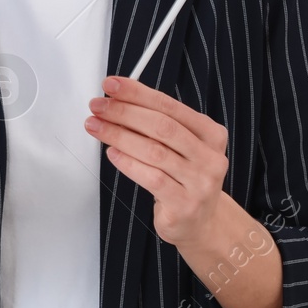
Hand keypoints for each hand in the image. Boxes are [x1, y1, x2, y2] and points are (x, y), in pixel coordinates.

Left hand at [85, 75, 230, 248]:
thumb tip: (118, 99)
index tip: (111, 85)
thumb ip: (157, 123)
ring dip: (119, 135)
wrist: (200, 223)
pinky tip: (112, 153)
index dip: (138, 93)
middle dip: (125, 112)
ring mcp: (200, 184)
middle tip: (98, 107)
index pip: (170, 106)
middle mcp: (210, 157)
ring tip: (96, 127)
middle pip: (162, 127)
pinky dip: (128, 163)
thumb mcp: (181, 146)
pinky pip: (152, 178)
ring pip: (154, 152)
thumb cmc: (184, 177)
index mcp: (211, 134)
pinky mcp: (184, 206)